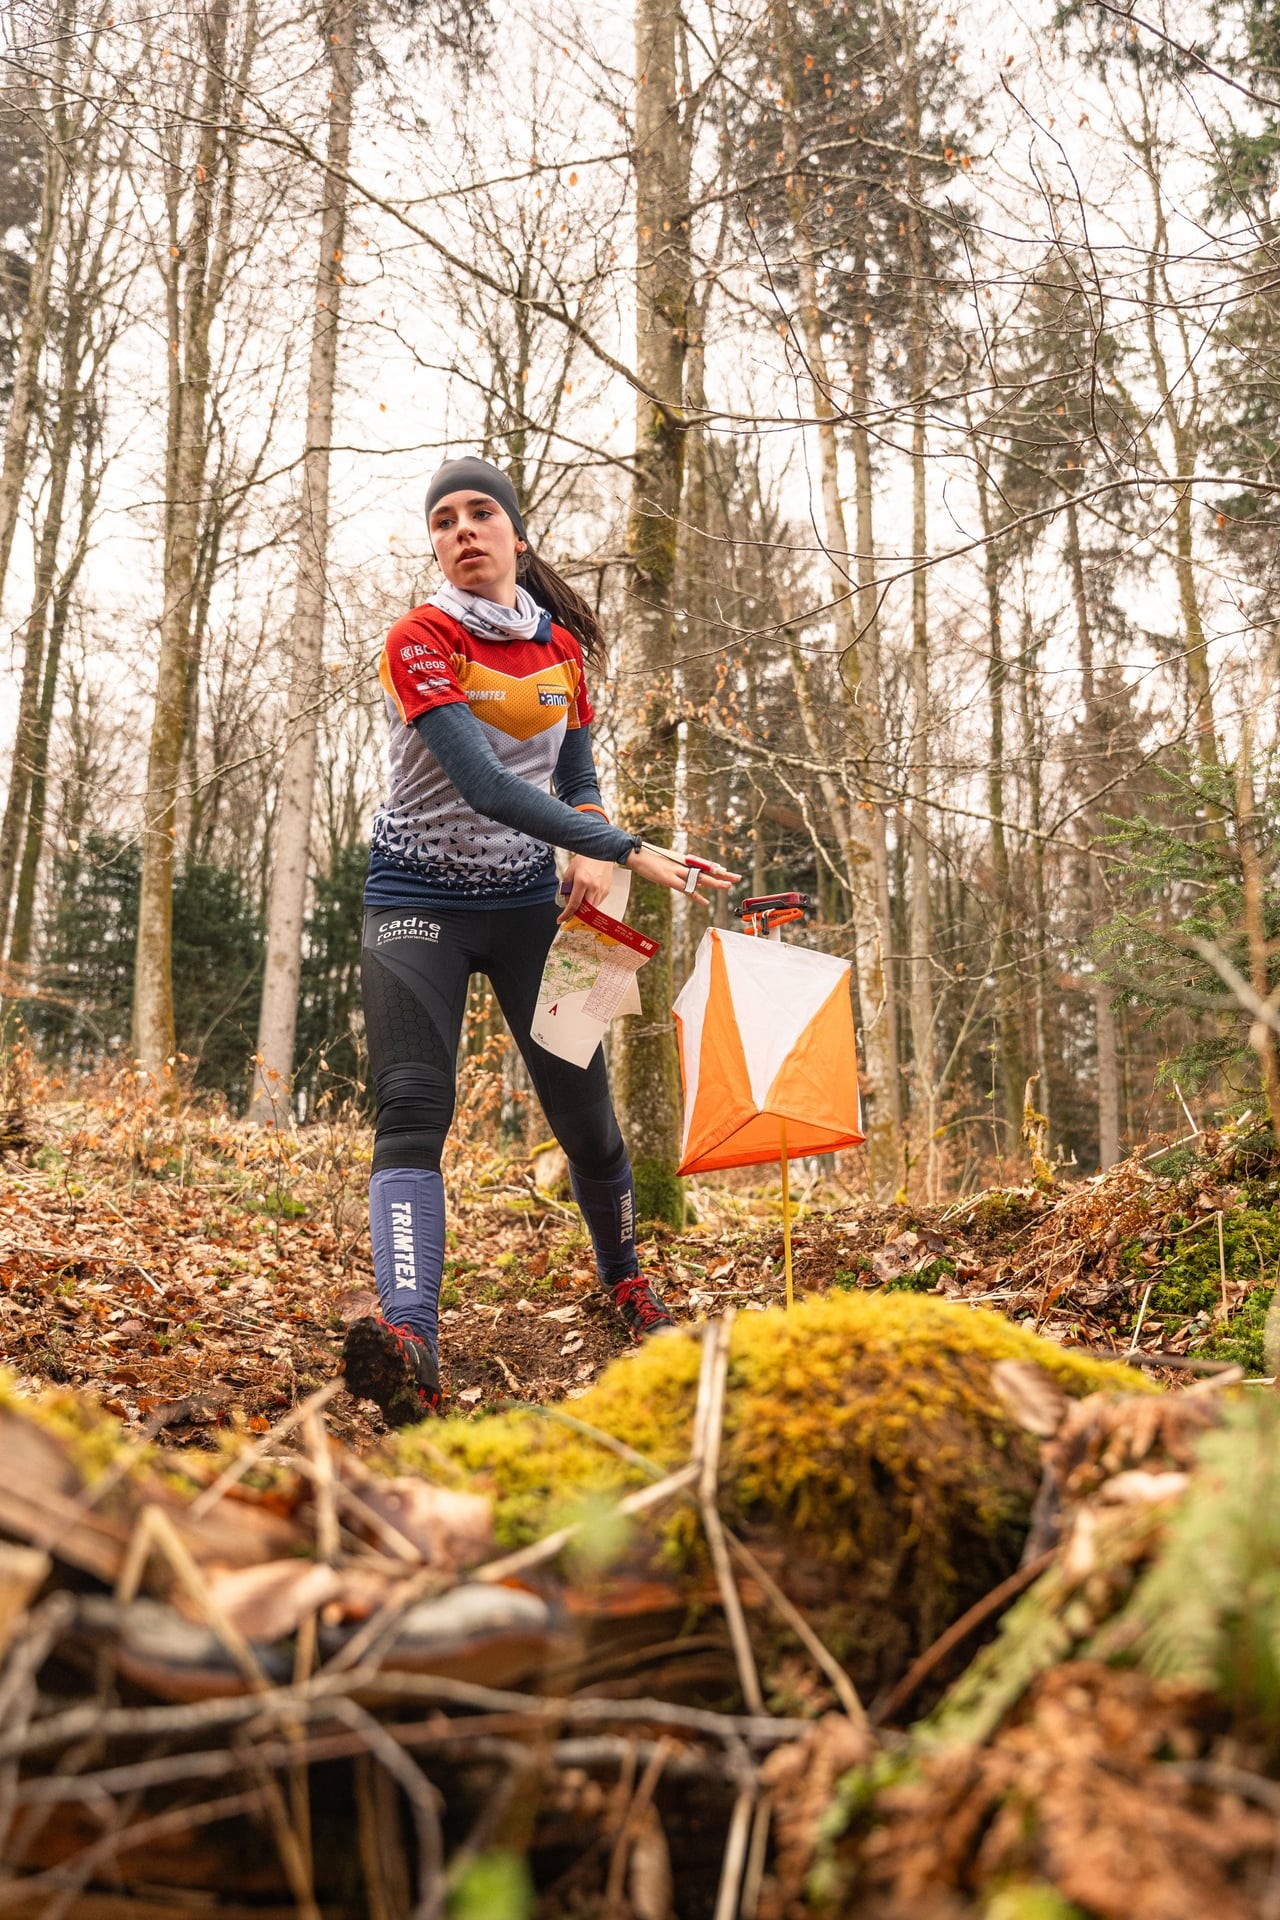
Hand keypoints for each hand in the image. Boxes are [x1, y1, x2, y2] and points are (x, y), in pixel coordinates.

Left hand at [557, 854, 617, 925]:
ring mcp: (601, 889)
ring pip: (592, 907)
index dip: (566, 914)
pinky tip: (588, 895)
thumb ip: (566, 888)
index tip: (561, 919)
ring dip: (584, 908)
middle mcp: (593, 887)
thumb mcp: (570, 872)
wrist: (601, 852)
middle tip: (571, 913)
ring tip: (579, 902)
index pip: (573, 904)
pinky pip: (598, 902)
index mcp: (581, 881)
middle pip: (584, 909)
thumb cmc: (584, 860)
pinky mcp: (607, 890)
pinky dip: (591, 902)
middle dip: (576, 914)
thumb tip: (567, 902)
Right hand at [624, 845, 739, 899]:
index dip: (717, 870)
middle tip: (737, 877)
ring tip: (726, 886)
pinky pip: (685, 888)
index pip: (704, 865)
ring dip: (713, 883)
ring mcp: (676, 871)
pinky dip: (695, 895)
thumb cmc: (650, 858)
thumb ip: (680, 870)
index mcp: (684, 860)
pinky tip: (704, 901)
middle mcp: (683, 865)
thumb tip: (693, 879)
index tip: (728, 873)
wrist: (636, 854)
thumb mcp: (668, 862)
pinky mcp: (669, 878)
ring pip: (699, 878)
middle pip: (707, 871)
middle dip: (723, 875)